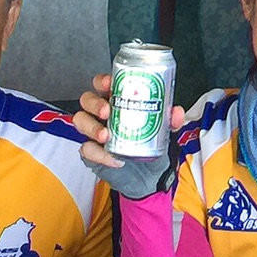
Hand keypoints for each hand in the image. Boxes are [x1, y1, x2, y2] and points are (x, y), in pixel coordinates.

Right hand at [72, 72, 191, 199]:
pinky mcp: (91, 152)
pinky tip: (113, 158)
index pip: (102, 84)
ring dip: (91, 127)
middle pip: (87, 99)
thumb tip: (175, 112)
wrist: (148, 176)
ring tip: (105, 135)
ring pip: (80, 121)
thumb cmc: (150, 143)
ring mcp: (94, 131)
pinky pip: (86, 149)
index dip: (103, 81)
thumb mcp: (163, 130)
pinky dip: (98, 154)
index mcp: (116, 100)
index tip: (110, 83)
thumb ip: (170, 119)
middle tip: (107, 111)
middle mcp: (101, 113)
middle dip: (94, 103)